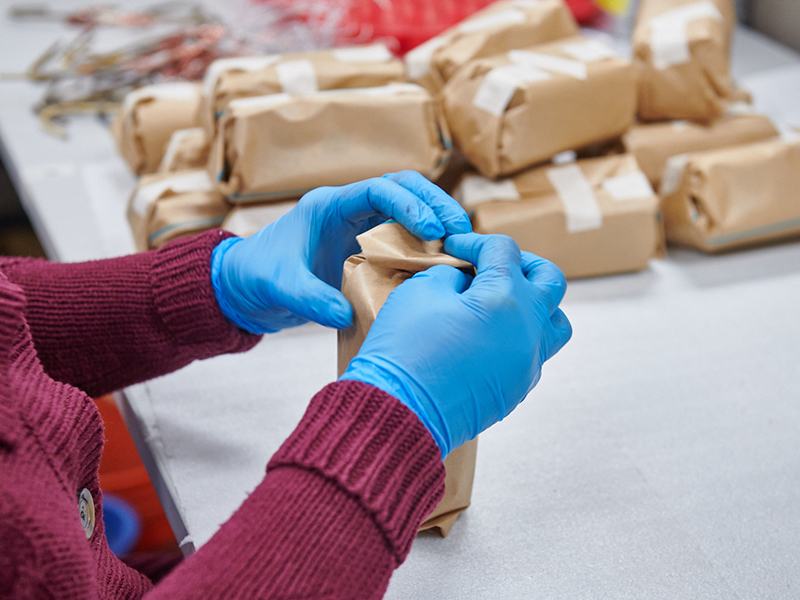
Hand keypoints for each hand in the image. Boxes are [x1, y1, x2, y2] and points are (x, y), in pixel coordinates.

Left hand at [211, 171, 471, 333]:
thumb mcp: (280, 288)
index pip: (379, 188)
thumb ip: (310, 299)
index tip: (432, 231)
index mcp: (330, 206)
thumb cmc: (257, 278)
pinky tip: (442, 268)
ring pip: (409, 212)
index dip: (410, 204)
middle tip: (462, 233)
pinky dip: (425, 248)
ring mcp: (359, 228)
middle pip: (404, 190)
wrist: (244, 289)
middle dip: (436, 205)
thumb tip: (345, 315)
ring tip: (462, 247)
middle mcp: (349, 210)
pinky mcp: (365, 249)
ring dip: (436, 224)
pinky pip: (404, 240)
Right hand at [341, 233, 571, 456]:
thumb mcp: (420, 292)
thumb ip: (449, 276)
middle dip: (523, 264)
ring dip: (534, 304)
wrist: (400, 412)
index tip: (453, 247)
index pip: (503, 251)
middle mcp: (529, 329)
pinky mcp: (518, 388)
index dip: (475, 242)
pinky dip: (518, 337)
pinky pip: (533, 353)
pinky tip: (486, 337)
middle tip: (492, 265)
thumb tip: (463, 282)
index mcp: (506, 297)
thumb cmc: (405, 348)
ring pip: (554, 322)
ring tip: (501, 303)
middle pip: (549, 280)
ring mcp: (528, 362)